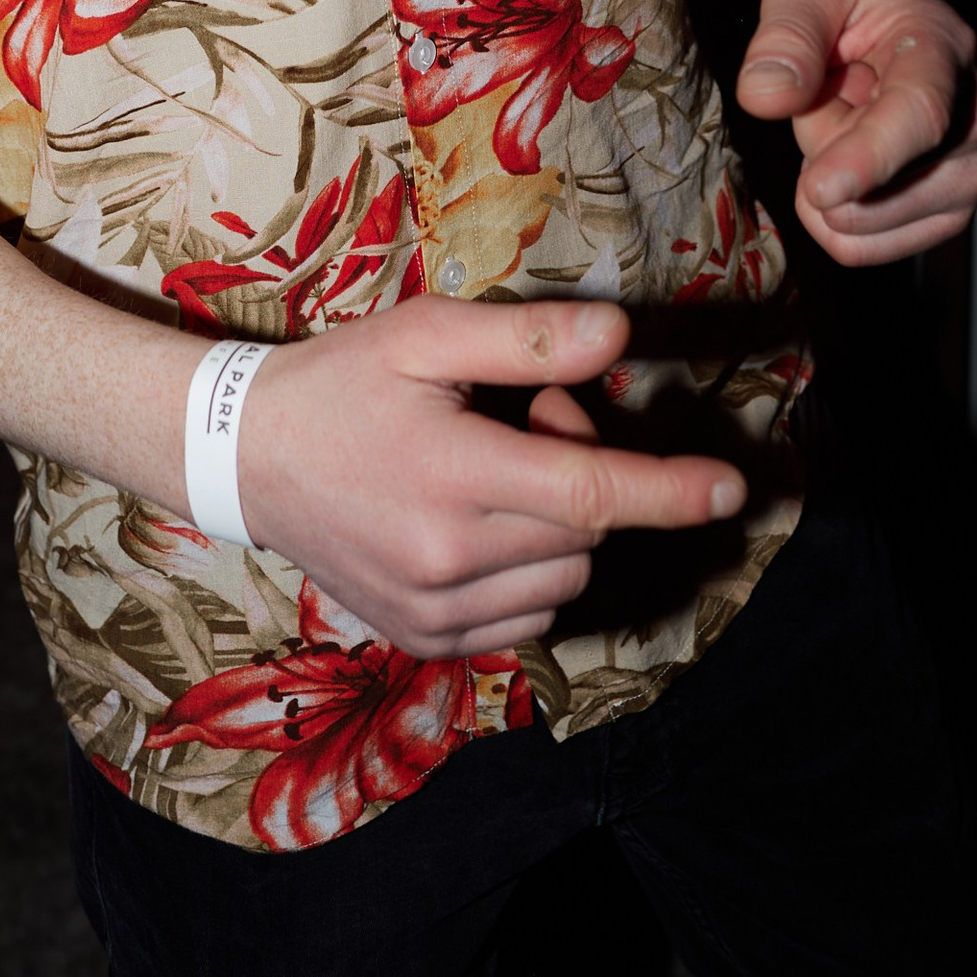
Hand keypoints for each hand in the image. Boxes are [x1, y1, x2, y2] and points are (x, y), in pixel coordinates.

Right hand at [236, 295, 744, 657]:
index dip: (671, 490)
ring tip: (490, 475)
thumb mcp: (426, 336)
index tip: (732, 489)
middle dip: (580, 473)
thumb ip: (527, 340)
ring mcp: (434, 611)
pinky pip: (527, 616)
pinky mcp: (425, 639)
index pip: (592, 494)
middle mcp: (448, 559)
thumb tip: (623, 336)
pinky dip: (530, 573)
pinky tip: (478, 526)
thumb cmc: (341, 382)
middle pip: (584, 531)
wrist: (244, 459)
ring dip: (558, 530)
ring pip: (565, 579)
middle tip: (522, 422)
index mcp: (454, 476)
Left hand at [735, 0, 976, 264]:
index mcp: (946, 50)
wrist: (883, 27)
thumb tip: (766, 98)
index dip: (868, 158)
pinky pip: (857, 247)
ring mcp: (969, 176)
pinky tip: (843, 158)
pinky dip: (829, 212)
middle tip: (837, 86)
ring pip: (863, 222)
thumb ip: (785, 36)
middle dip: (823, 142)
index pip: (919, 115)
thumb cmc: (844, 7)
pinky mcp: (944, 217)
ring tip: (847, 115)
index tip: (818, 190)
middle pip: (881, 183)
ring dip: (826, 174)